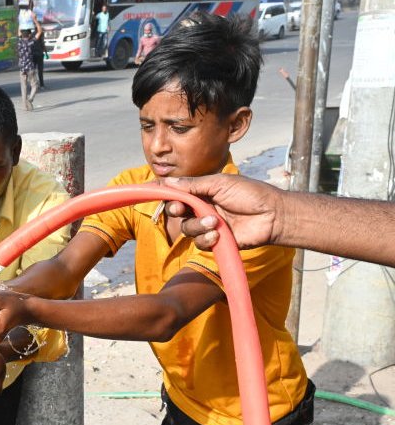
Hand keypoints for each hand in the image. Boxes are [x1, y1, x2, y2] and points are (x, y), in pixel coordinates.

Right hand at [162, 175, 282, 250]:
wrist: (273, 215)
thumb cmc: (251, 194)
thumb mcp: (221, 183)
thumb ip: (194, 184)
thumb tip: (168, 182)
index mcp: (203, 191)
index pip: (178, 192)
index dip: (165, 192)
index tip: (152, 191)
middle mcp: (203, 208)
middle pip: (177, 211)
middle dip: (176, 209)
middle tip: (180, 208)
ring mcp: (208, 225)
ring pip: (187, 229)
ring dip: (197, 226)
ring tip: (215, 222)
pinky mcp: (216, 241)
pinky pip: (199, 243)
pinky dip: (206, 238)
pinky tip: (218, 234)